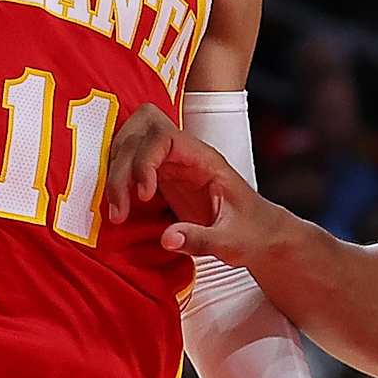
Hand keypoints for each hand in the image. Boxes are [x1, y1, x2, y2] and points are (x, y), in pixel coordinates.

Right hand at [105, 106, 277, 267]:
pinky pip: (131, 166)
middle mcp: (185, 155)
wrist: (262, 235)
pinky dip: (118, 182)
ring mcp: (172, 164)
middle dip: (121, 169)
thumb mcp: (232, 241)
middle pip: (139, 135)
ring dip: (114, 175)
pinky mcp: (163, 179)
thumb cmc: (253, 234)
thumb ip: (201, 239)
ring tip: (117, 214)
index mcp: (205, 160)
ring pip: (130, 146)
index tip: (142, 195)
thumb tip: (167, 238)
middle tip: (120, 211)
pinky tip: (119, 209)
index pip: (164, 136)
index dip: (144, 160)